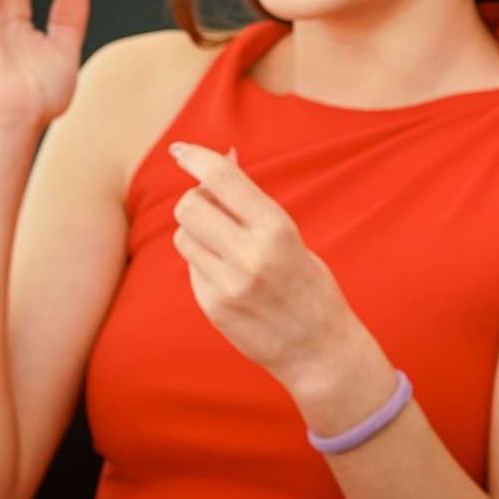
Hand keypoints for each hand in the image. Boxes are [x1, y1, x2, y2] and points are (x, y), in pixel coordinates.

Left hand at [169, 143, 378, 405]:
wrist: (319, 349)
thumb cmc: (308, 285)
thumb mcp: (289, 236)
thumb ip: (252, 204)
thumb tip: (224, 157)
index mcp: (278, 229)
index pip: (223, 180)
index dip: (196, 158)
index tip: (180, 149)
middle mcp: (251, 254)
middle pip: (190, 206)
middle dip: (195, 202)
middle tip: (213, 210)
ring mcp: (228, 283)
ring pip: (183, 237)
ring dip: (196, 234)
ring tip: (225, 249)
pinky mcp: (212, 305)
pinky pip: (191, 269)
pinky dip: (203, 265)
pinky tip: (229, 279)